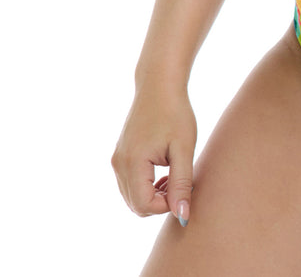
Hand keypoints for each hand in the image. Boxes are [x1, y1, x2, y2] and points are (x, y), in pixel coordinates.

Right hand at [111, 83, 196, 224]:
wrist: (159, 84)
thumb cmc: (175, 112)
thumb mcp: (183, 148)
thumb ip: (181, 184)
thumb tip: (182, 216)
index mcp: (133, 162)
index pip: (144, 206)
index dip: (166, 206)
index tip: (183, 188)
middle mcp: (119, 164)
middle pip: (136, 205)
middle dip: (159, 202)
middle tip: (180, 183)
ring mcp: (117, 159)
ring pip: (132, 196)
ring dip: (153, 195)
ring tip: (174, 176)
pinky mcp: (120, 155)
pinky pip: (129, 184)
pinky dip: (146, 186)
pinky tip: (164, 172)